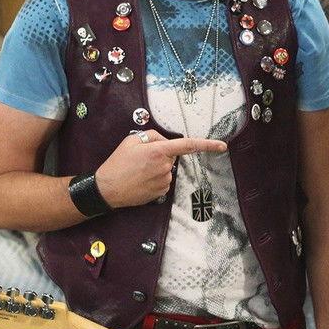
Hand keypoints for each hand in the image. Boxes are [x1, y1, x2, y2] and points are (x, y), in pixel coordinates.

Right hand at [94, 130, 225, 207]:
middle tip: (141, 160)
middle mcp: (165, 167)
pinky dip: (154, 179)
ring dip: (157, 168)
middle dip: (161, 155)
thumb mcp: (132, 141)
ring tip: (137, 171)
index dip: (207, 145)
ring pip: (167, 170)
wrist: (106, 189)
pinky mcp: (161, 192)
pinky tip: (140, 180)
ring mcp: (164, 181)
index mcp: (159, 151)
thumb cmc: (118, 163)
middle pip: (172, 157)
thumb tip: (165, 141)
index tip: (222, 146)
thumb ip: (152, 136)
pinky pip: (163, 181)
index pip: (188, 146)